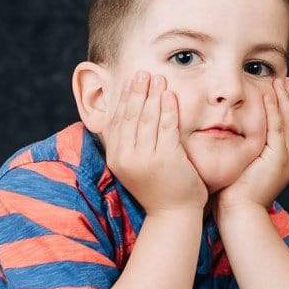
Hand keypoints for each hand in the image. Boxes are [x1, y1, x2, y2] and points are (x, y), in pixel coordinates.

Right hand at [104, 70, 207, 214]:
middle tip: (142, 73)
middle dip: (136, 92)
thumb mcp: (133, 167)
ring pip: (147, 118)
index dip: (123, 100)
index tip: (129, 83)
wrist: (172, 215)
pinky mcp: (165, 159)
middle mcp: (126, 157)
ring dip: (152, 95)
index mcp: (115, 158)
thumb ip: (127, 146)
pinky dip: (167, 108)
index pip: (117, 122)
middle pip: (130, 116)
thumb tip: (122, 120)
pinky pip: (166, 127)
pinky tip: (169, 94)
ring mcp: (145, 159)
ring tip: (157, 78)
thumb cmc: (156, 189)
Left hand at [212, 77, 288, 215]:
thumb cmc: (234, 195)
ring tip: (280, 81)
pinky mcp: (278, 158)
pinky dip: (275, 110)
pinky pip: (278, 128)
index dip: (284, 107)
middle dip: (288, 99)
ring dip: (284, 99)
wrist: (240, 214)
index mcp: (281, 161)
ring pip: (288, 121)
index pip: (285, 128)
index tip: (279, 90)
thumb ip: (242, 153)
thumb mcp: (241, 169)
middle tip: (285, 80)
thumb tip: (230, 140)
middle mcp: (288, 158)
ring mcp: (286, 158)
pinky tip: (270, 96)